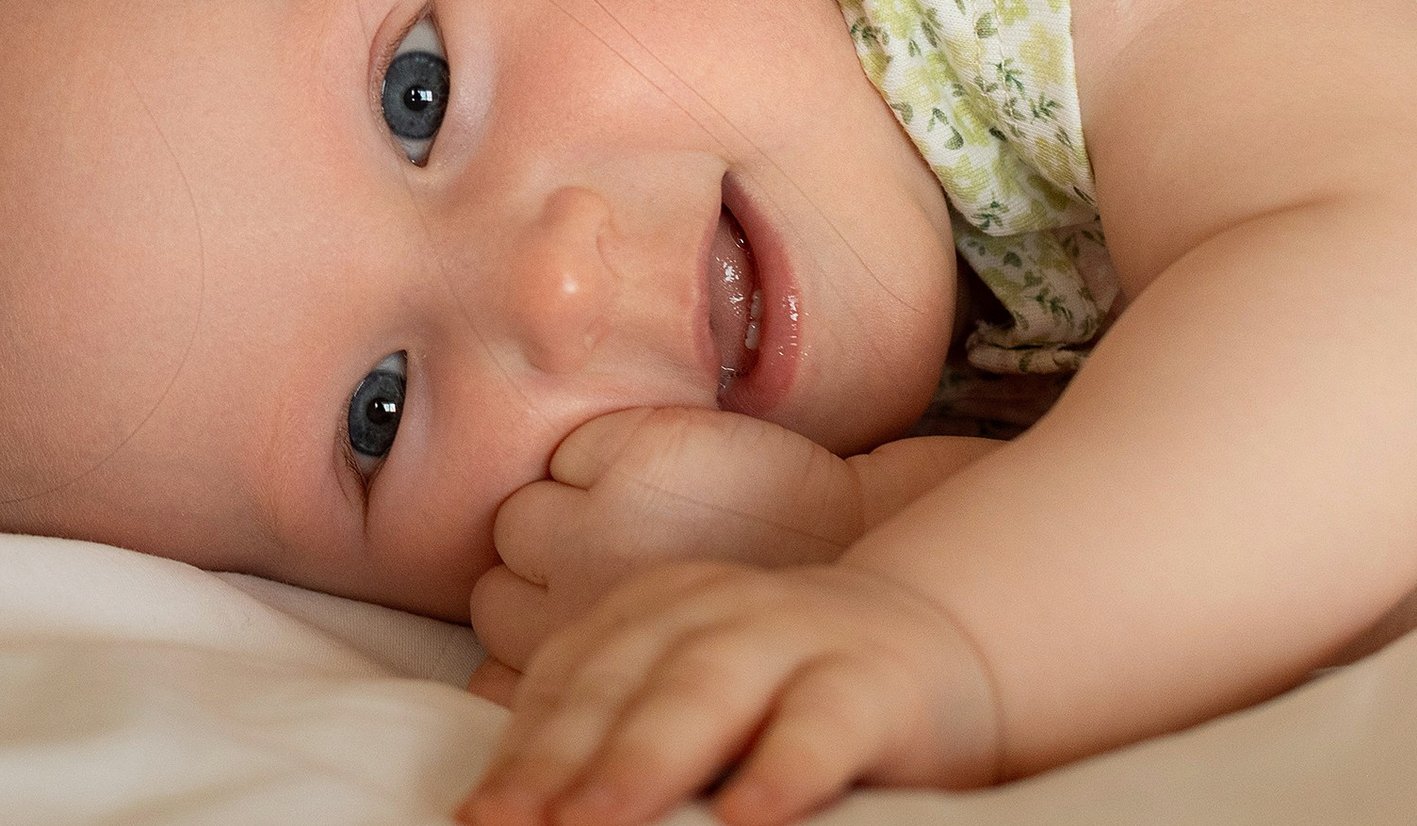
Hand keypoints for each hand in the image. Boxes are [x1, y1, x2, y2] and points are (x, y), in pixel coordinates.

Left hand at [456, 561, 999, 825]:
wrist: (938, 641)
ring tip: (595, 824)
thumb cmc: (784, 698)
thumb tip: (516, 815)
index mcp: (660, 612)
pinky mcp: (875, 683)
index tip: (479, 816)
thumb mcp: (693, 704)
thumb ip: (620, 739)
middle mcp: (720, 612)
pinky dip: (783, 766)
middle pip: (628, 679)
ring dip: (647, 758)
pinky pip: (824, 721)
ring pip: (710, 687)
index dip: (525, 747)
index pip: (576, 678)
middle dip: (562, 755)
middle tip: (509, 825)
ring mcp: (800, 638)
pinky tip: (748, 817)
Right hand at [472, 409, 863, 681]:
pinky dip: (600, 455)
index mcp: (599, 678)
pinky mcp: (632, 450)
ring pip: (517, 520)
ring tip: (631, 519)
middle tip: (603, 568)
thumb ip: (588, 688)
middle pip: (492, 596)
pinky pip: (570, 452)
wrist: (850, 537)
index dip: (529, 651)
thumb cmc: (757, 614)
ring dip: (559, 516)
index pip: (494, 675)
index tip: (566, 634)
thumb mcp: (662, 686)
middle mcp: (581, 606)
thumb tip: (499, 699)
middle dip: (537, 582)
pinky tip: (656, 473)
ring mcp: (598, 524)